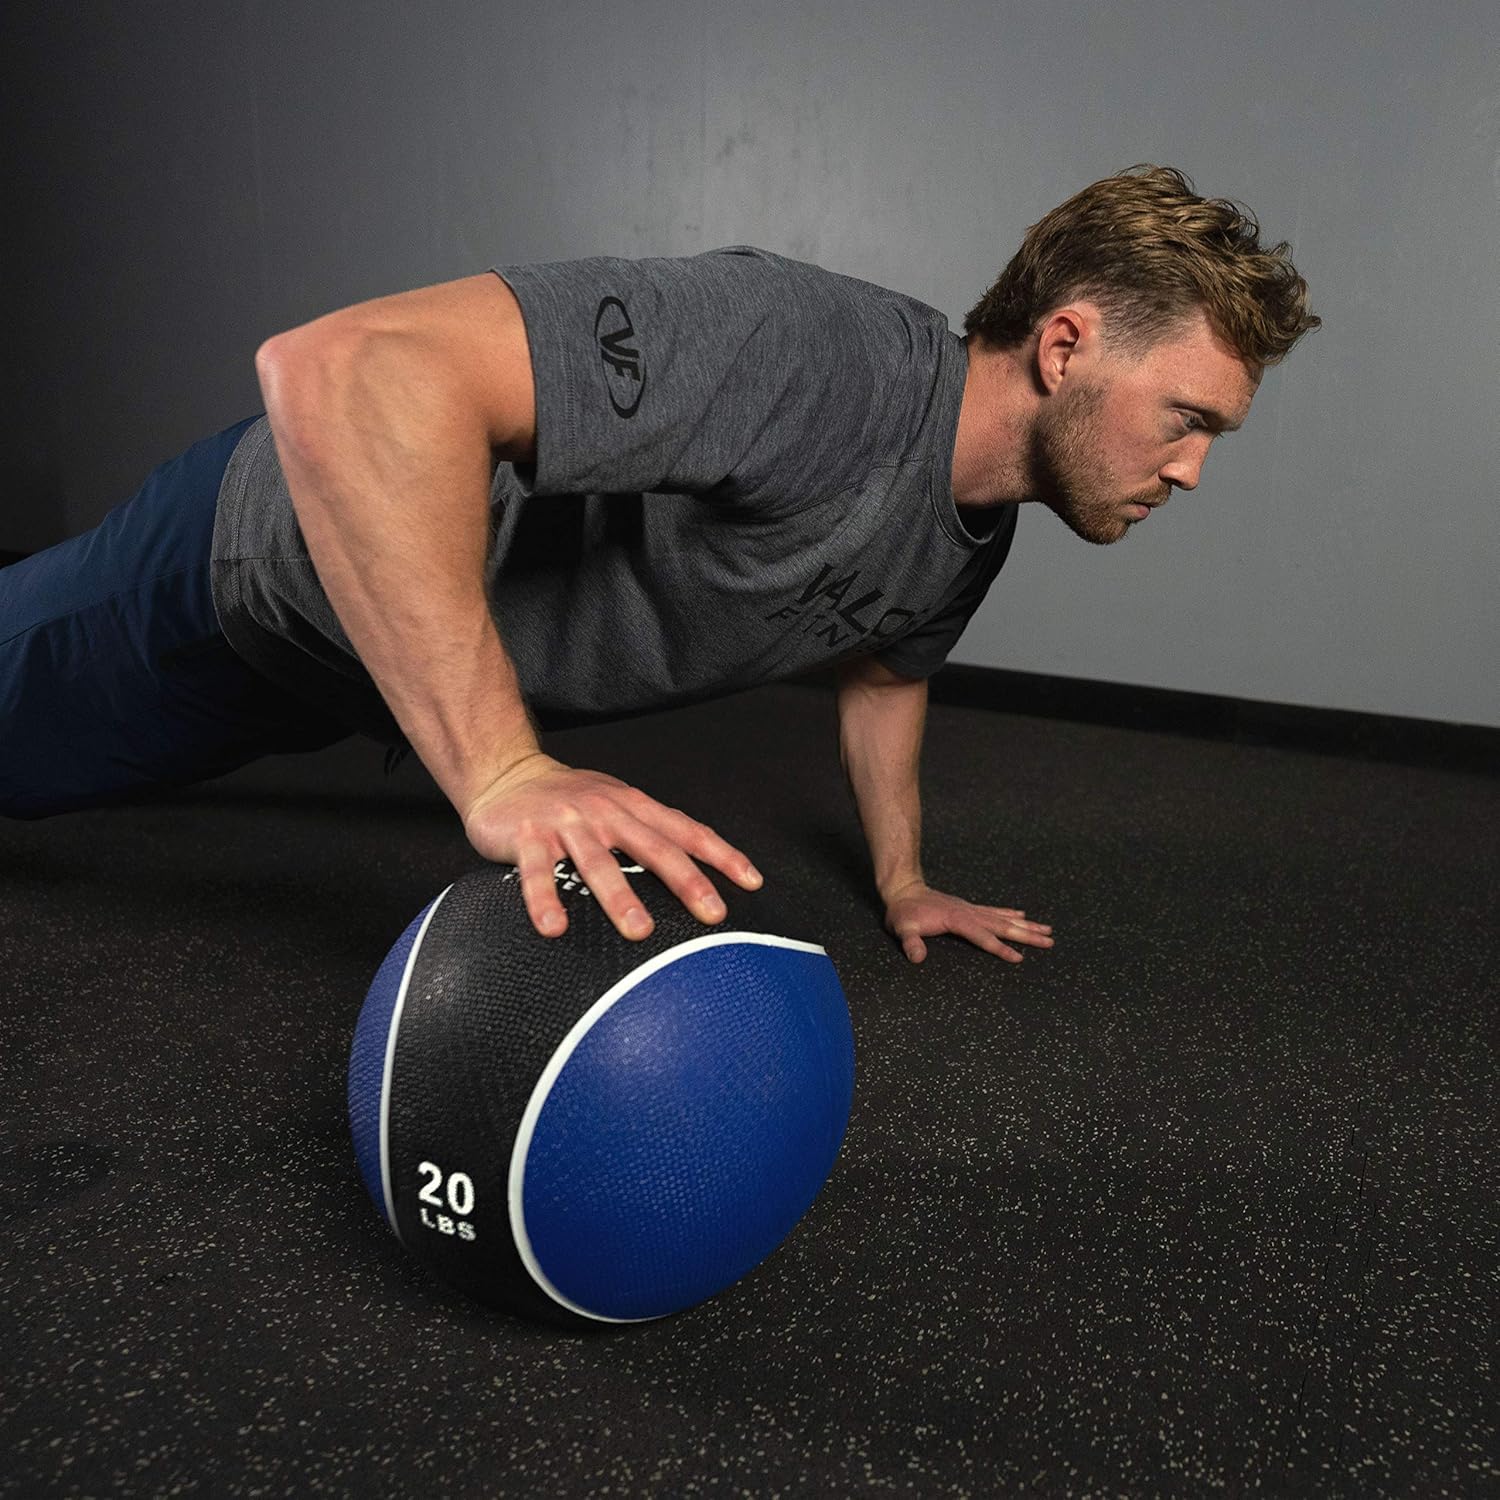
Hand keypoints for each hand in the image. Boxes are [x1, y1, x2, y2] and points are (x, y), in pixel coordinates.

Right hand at [461, 752, 762, 941]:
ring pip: (597, 863)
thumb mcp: (618, 804)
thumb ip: (651, 833)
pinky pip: (536, 872)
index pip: (686, 831)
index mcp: (633, 806)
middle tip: (713, 914)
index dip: (721, 855)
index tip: (752, 882)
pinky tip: (554, 928)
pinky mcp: (527, 836)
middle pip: (653, 847)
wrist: (507, 771)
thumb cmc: (571, 798)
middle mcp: (606, 812)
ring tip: (640, 930)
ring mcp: (567, 824)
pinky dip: (545, 899)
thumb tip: (698, 874)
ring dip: (619, 897)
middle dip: (686, 881)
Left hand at [883, 880, 1054, 964]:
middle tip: (1050, 942)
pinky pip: (995, 911)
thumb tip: (917, 958)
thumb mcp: (902, 928)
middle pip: (1003, 926)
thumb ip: (910, 943)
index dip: (1000, 948)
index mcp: (957, 920)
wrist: (904, 890)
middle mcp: (969, 913)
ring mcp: (971, 909)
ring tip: (1048, 930)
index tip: (1019, 958)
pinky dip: (1010, 913)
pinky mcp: (969, 908)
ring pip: (1004, 918)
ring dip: (1026, 925)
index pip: (983, 937)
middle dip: (1027, 935)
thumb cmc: (902, 912)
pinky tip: (1023, 915)